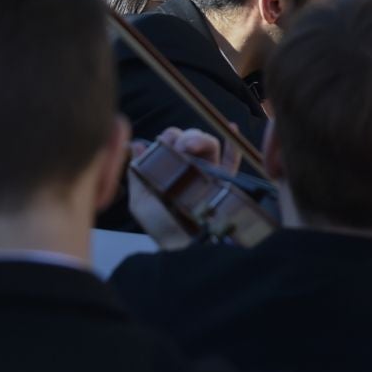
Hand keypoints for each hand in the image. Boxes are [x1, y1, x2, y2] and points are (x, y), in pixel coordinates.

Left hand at [124, 127, 235, 250]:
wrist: (183, 244)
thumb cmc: (161, 225)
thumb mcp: (140, 201)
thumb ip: (138, 172)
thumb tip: (138, 144)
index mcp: (168, 170)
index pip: (170, 142)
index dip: (168, 137)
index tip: (163, 144)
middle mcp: (189, 168)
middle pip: (191, 139)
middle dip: (185, 136)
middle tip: (181, 145)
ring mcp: (208, 173)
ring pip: (210, 145)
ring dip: (202, 138)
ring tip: (193, 146)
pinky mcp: (225, 181)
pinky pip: (233, 159)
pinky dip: (233, 143)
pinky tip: (232, 127)